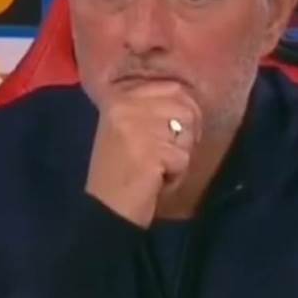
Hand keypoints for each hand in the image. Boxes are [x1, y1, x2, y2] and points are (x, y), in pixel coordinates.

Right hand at [85, 81, 202, 227]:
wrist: (106, 209)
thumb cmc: (119, 171)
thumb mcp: (126, 128)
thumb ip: (151, 108)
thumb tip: (191, 100)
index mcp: (119, 98)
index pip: (173, 87)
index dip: (185, 110)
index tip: (173, 134)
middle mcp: (125, 106)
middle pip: (186, 109)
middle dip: (186, 135)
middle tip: (165, 155)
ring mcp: (136, 127)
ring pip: (187, 133)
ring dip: (180, 155)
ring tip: (157, 168)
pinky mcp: (149, 151)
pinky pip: (183, 158)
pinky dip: (176, 175)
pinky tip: (155, 181)